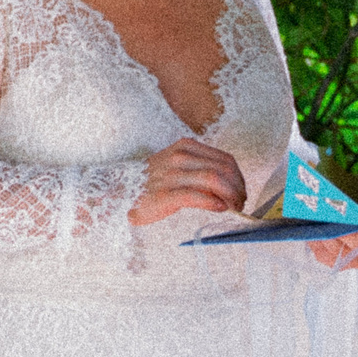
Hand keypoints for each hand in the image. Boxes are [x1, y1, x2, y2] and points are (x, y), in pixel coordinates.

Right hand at [128, 138, 247, 224]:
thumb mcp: (175, 166)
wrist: (116, 191)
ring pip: (215, 179)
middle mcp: (180, 157)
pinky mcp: (166, 194)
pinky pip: (198, 196)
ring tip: (232, 208)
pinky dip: (214, 203)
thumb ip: (199, 169)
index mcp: (185, 147)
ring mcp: (172, 174)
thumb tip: (228, 186)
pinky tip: (219, 209)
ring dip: (231, 197)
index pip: (225, 159)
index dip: (239, 177)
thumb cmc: (149, 182)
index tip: (240, 191)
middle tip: (240, 203)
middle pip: (224, 168)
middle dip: (238, 188)